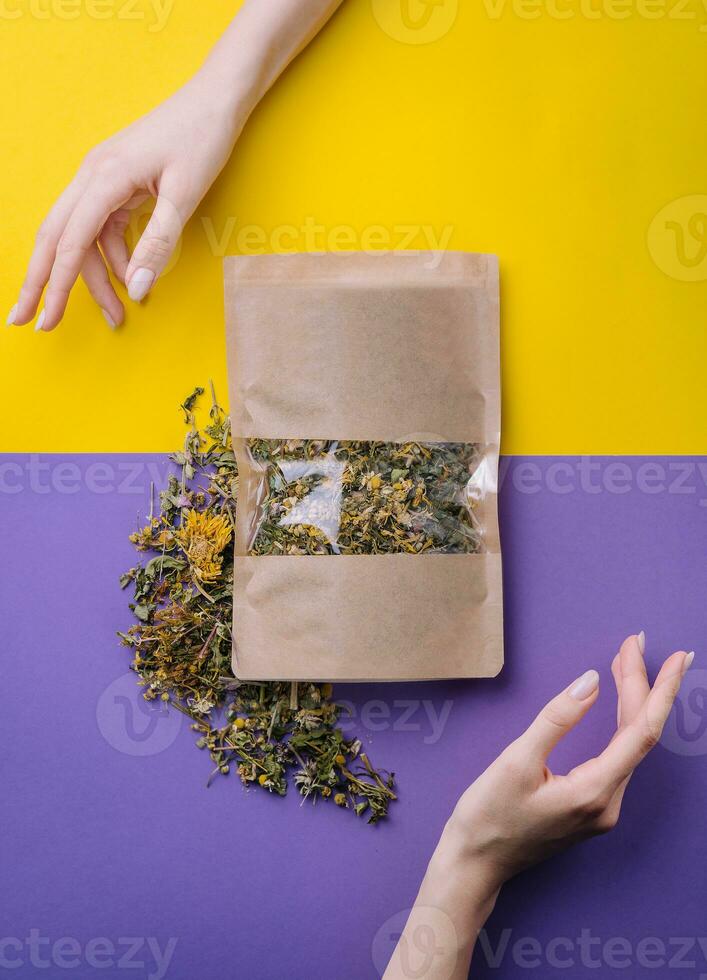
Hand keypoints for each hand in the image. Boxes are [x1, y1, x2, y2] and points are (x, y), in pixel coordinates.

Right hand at [9, 73, 245, 332]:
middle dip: (41, 283)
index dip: (56, 285)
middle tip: (32, 323)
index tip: (46, 320)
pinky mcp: (116, 183)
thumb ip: (158, 243)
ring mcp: (101, 179)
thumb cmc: (202, 139)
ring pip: (81, 237)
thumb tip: (136, 288)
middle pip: (55, 238)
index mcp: (104, 177)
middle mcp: (92, 176)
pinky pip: (102, 228)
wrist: (215, 99)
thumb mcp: (185, 195)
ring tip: (114, 316)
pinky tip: (129, 280)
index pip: (70, 242)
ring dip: (92, 278)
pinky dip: (112, 257)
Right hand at [383, 635, 692, 979]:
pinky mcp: (590, 809)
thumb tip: (592, 679)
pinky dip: (618, 723)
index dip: (661, 690)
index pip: (643, 732)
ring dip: (631, 701)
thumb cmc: (488, 816)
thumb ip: (556, 718)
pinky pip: (616, 758)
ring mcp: (602, 809)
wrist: (474, 864)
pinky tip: (614, 704)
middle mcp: (608, 804)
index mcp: (594, 792)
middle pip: (638, 735)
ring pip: (629, 746)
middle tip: (637, 642)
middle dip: (641, 685)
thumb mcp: (516, 760)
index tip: (675, 657)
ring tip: (627, 661)